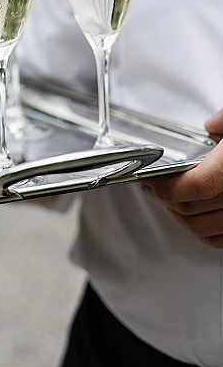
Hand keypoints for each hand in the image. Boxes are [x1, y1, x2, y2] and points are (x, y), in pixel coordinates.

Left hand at [140, 108, 222, 247]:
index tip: (150, 180)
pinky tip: (193, 216)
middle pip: (193, 210)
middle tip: (153, 187)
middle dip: (166, 199)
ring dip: (180, 217)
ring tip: (170, 200)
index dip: (167, 188)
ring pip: (203, 230)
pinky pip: (219, 241)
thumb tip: (211, 125)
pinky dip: (202, 232)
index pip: (196, 186)